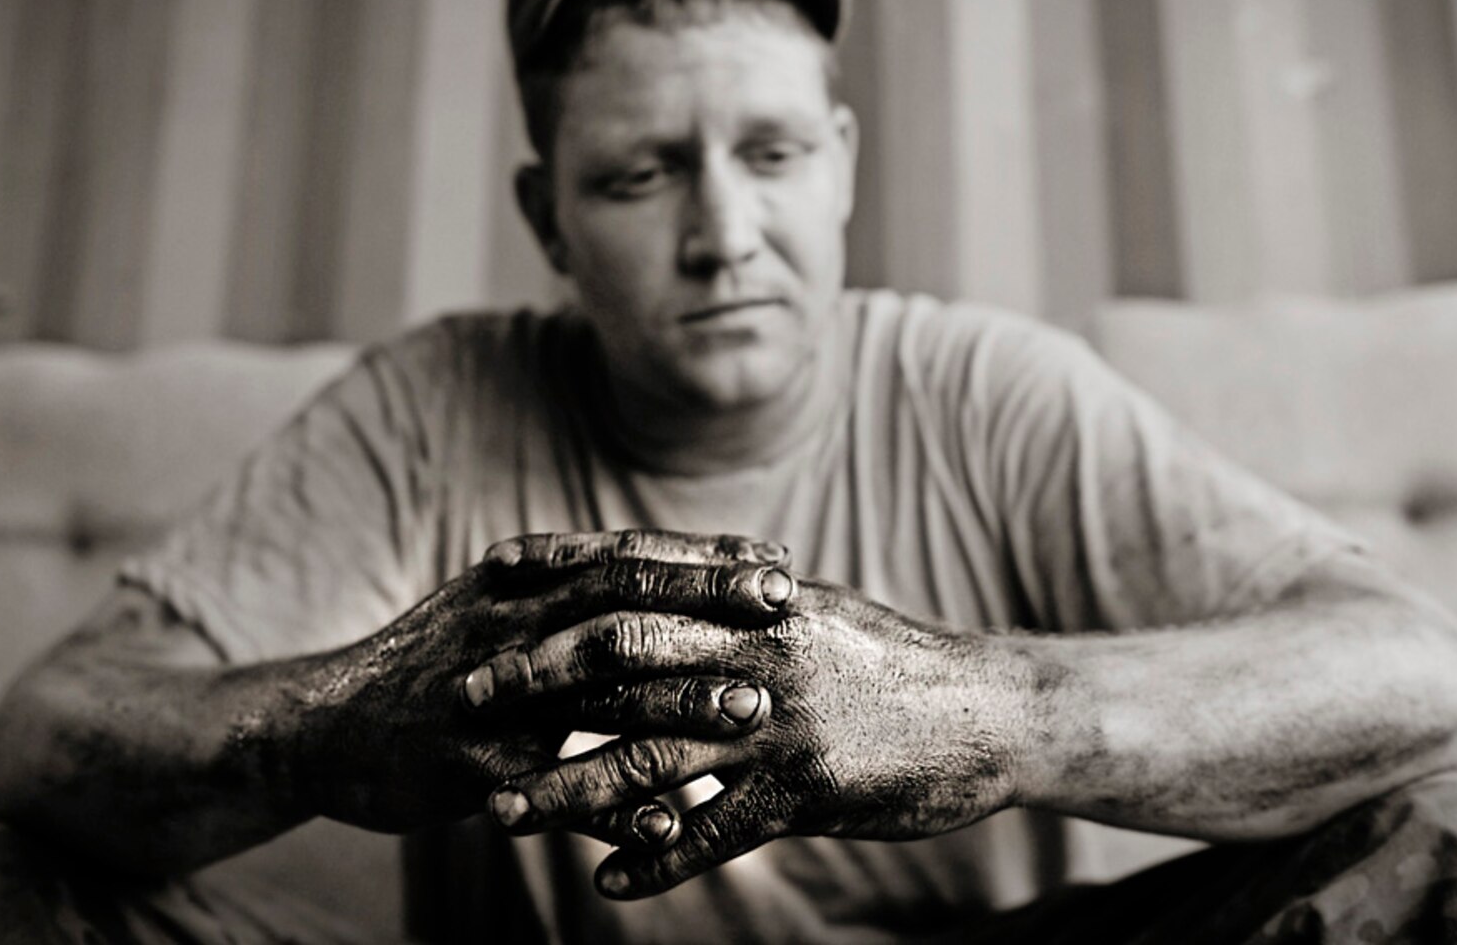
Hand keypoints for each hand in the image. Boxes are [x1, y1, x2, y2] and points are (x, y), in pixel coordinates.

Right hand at [290, 528, 792, 850]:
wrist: (327, 726)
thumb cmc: (434, 667)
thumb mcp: (495, 607)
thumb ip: (571, 590)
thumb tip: (664, 570)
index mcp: (522, 586)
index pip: (626, 557)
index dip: (702, 555)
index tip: (777, 557)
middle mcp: (510, 626)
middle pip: (621, 605)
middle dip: (707, 601)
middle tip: (787, 607)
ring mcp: (489, 695)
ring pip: (596, 694)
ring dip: (678, 702)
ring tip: (752, 710)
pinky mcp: (470, 765)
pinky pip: (554, 791)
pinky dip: (611, 810)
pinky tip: (669, 827)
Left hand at [462, 568, 1033, 898]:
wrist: (990, 710)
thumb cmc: (891, 661)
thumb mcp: (811, 612)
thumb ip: (736, 598)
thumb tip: (669, 582)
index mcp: (750, 597)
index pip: (632, 572)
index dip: (556, 569)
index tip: (485, 577)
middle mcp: (755, 648)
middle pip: (621, 659)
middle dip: (535, 680)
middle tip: (466, 699)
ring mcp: (778, 721)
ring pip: (649, 756)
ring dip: (568, 788)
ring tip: (503, 814)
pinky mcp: (806, 790)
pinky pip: (715, 832)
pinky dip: (657, 862)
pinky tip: (609, 886)